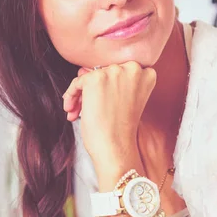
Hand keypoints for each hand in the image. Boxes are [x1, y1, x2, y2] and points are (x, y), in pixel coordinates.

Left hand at [62, 62, 156, 177]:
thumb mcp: (126, 99)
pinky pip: (77, 82)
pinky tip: (71, 109)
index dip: (108, 87)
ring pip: (89, 77)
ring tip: (77, 111)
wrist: (115, 147)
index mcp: (146, 74)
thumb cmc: (121, 129)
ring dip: (81, 95)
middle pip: (104, 72)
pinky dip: (71, 95)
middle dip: (94, 91)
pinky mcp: (95, 78)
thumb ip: (114, 82)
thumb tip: (84, 69)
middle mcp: (133, 68)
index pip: (119, 71)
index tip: (103, 101)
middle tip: (88, 108)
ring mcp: (114, 72)